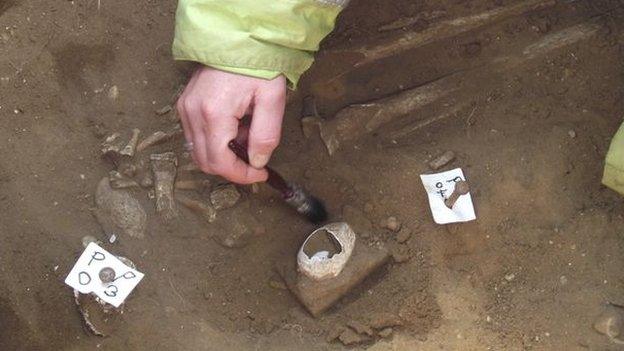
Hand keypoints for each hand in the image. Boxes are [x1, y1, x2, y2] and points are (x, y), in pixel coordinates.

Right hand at [176, 66, 285, 183]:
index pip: (220, 163)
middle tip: (255, 159)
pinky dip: (215, 141)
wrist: (238, 39)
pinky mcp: (185, 105)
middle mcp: (192, 113)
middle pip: (205, 162)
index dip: (241, 176)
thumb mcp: (271, 100)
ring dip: (224, 154)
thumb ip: (265, 136)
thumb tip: (257, 163)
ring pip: (199, 151)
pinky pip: (196, 136)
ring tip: (246, 135)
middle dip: (232, 167)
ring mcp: (185, 108)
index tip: (260, 174)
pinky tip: (235, 127)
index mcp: (214, 113)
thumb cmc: (257, 65)